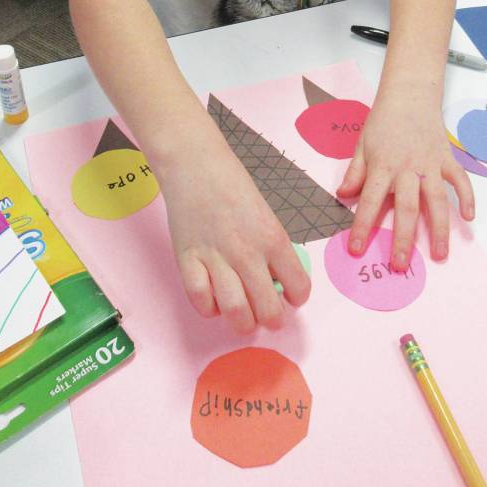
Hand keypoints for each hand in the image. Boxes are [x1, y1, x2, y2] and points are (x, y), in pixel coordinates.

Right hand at [158, 135, 309, 333]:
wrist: (195, 164)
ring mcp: (216, 259)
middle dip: (272, 320)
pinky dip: (210, 308)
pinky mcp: (188, 260)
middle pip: (268, 310)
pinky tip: (214, 299)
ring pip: (236, 313)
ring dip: (243, 323)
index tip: (291, 297)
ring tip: (244, 316)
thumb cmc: (232, 184)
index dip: (297, 298)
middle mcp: (248, 252)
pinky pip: (202, 302)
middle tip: (268, 314)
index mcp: (273, 238)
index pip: (298, 287)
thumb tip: (278, 280)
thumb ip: (273, 247)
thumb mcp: (266, 213)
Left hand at [336, 94, 473, 271]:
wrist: (410, 94)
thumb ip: (355, 172)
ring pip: (437, 200)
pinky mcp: (447, 159)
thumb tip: (343, 194)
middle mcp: (408, 168)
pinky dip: (467, 198)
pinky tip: (469, 219)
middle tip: (399, 265)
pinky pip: (460, 181)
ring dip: (439, 229)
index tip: (357, 249)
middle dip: (402, 238)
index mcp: (383, 165)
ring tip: (440, 255)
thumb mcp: (362, 144)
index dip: (362, 226)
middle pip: (406, 207)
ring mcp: (430, 164)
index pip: (369, 201)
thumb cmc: (383, 120)